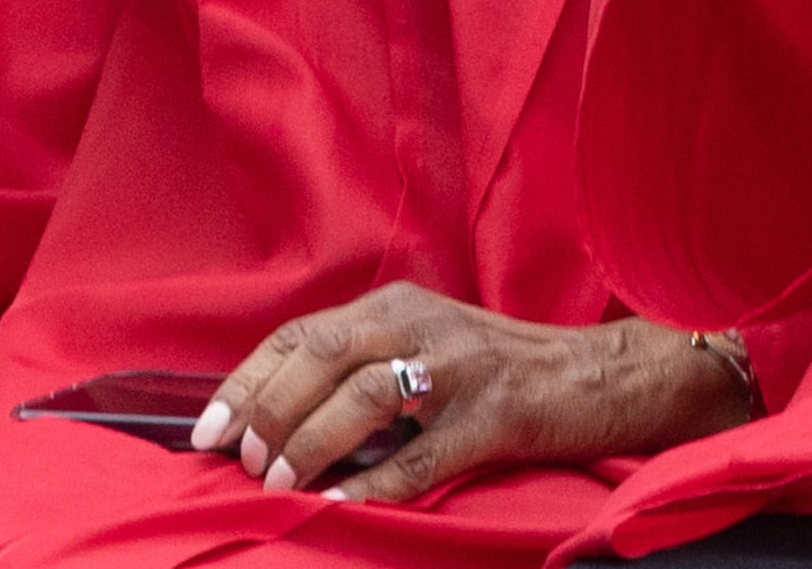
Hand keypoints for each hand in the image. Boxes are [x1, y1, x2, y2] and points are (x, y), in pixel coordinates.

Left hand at [189, 284, 749, 505]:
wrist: (601, 375)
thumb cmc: (503, 368)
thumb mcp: (426, 344)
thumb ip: (363, 363)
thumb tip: (277, 414)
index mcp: (398, 305)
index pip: (302, 335)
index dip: (249, 382)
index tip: (209, 428)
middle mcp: (424, 324)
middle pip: (324, 357)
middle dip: (268, 411)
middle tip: (237, 460)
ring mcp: (463, 368)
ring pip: (367, 397)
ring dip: (312, 444)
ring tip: (280, 483)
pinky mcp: (497, 414)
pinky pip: (424, 455)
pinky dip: (376, 484)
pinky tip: (342, 506)